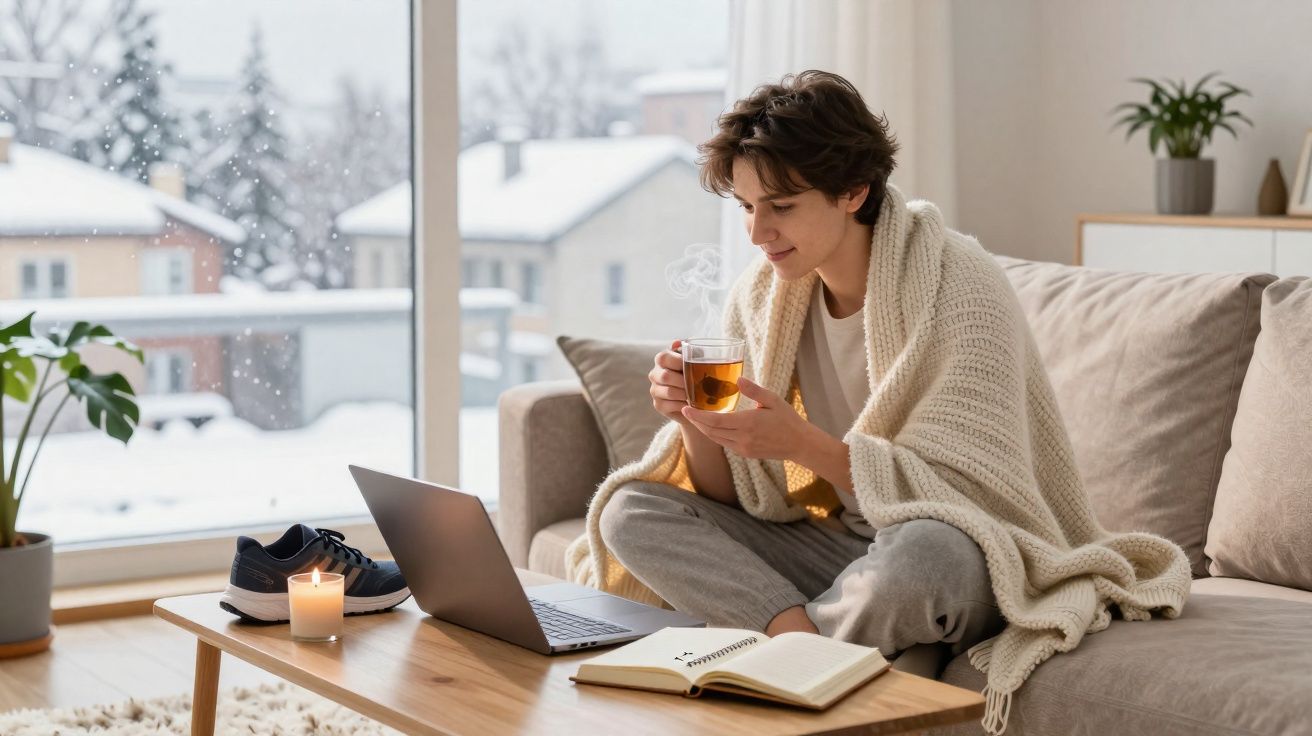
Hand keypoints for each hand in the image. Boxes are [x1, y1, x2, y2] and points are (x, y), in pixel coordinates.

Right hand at [649, 339, 690, 424]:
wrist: (692, 396)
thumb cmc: (693, 373)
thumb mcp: (694, 360)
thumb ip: (688, 350)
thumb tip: (677, 342)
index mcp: (662, 360)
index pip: (663, 358)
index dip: (678, 362)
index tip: (693, 366)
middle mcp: (654, 374)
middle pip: (665, 376)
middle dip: (684, 381)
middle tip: (698, 384)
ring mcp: (655, 390)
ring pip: (669, 392)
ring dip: (685, 394)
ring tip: (696, 395)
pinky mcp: (658, 405)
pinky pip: (669, 406)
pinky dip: (683, 405)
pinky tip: (690, 403)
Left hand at [679, 377, 809, 460]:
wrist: (799, 443)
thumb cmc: (787, 419)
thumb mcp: (773, 400)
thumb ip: (754, 390)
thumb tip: (737, 379)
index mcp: (748, 423)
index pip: (715, 421)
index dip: (697, 416)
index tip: (685, 408)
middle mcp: (742, 438)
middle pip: (711, 431)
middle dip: (696, 422)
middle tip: (686, 410)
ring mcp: (743, 448)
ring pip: (716, 439)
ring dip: (704, 429)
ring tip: (696, 417)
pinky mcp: (745, 453)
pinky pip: (724, 443)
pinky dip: (715, 435)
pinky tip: (712, 426)